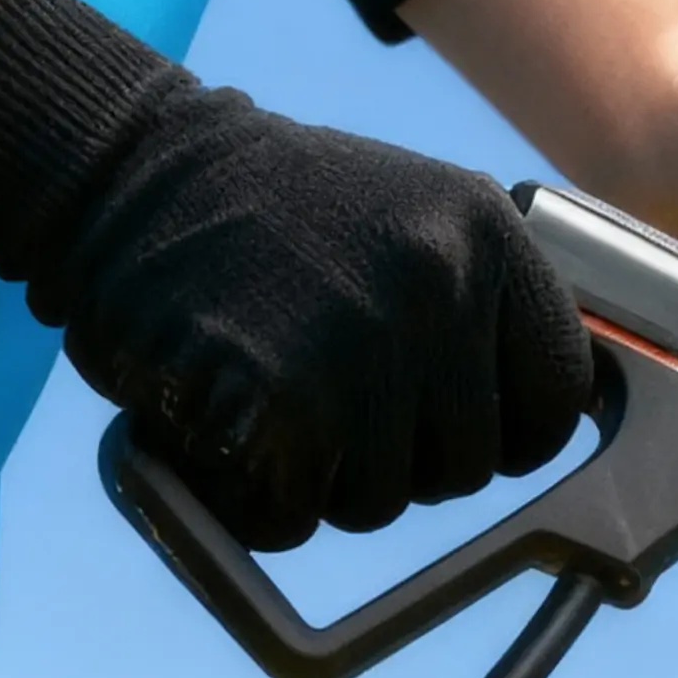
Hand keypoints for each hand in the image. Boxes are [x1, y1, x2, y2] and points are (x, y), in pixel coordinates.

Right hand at [0, 0, 593, 552]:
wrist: (118, 164)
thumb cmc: (270, 213)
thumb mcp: (409, 217)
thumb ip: (481, 306)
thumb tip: (559, 423)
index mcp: (487, 234)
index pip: (555, 398)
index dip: (505, 431)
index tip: (452, 420)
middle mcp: (439, 282)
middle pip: (467, 466)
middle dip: (400, 456)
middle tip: (328, 392)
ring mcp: (360, 342)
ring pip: (382, 499)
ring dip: (323, 478)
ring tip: (271, 395)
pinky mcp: (277, 400)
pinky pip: (295, 514)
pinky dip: (254, 497)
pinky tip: (224, 426)